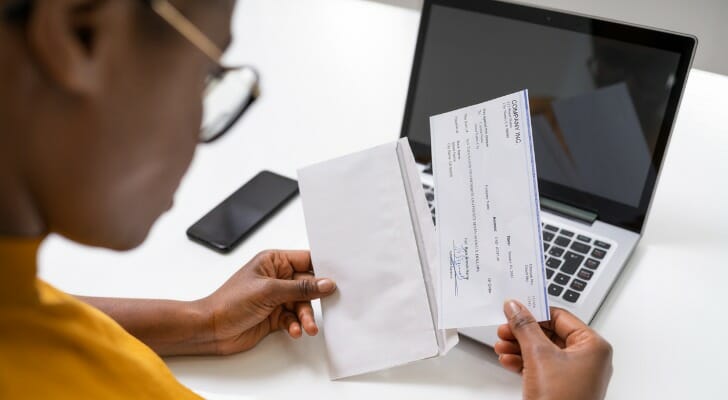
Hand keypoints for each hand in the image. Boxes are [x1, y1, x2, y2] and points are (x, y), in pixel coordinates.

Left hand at [196, 250, 335, 354]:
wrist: (211, 329)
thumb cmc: (229, 302)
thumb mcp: (269, 291)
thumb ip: (300, 288)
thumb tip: (326, 283)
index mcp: (274, 261)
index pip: (306, 260)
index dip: (323, 268)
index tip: (338, 278)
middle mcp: (277, 277)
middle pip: (308, 285)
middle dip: (315, 299)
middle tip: (327, 307)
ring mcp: (276, 297)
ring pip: (302, 304)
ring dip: (306, 316)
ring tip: (307, 327)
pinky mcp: (275, 315)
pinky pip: (294, 318)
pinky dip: (296, 325)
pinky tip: (293, 330)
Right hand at [494, 301, 612, 399]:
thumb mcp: (538, 355)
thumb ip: (525, 327)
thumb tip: (516, 308)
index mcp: (593, 346)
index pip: (560, 316)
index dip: (535, 312)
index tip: (514, 309)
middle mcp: (588, 359)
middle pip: (550, 334)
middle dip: (523, 333)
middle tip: (505, 329)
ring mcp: (577, 374)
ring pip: (544, 351)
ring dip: (520, 347)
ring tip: (502, 346)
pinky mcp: (564, 387)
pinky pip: (543, 367)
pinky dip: (525, 362)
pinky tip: (509, 361)